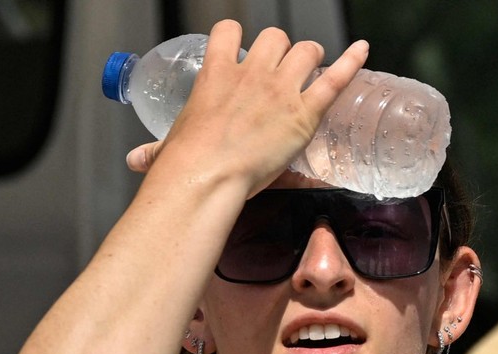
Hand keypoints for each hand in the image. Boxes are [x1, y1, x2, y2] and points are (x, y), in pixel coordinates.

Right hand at [131, 21, 369, 195]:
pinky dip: (351, 61)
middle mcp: (252, 72)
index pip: (228, 32)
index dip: (236, 37)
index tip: (239, 49)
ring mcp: (281, 89)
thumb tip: (134, 161)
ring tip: (311, 68)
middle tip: (280, 70)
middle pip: (274, 37)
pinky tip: (362, 50)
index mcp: (217, 73)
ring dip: (309, 56)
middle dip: (279, 49)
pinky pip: (335, 78)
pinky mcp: (305, 112)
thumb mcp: (168, 149)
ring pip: (305, 50)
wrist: (208, 177)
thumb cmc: (186, 164)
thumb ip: (155, 150)